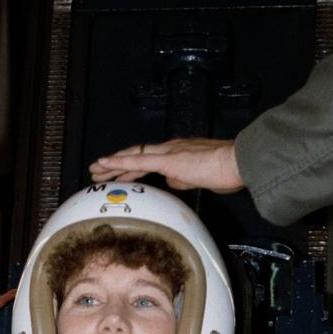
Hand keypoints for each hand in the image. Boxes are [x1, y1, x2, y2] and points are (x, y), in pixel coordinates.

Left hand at [89, 138, 243, 193]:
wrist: (236, 163)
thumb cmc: (225, 172)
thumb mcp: (199, 179)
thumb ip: (183, 180)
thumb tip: (171, 184)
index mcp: (177, 154)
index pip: (149, 160)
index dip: (131, 167)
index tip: (118, 174)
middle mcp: (170, 149)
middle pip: (136, 155)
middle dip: (116, 164)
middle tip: (98, 171)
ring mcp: (168, 152)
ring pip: (133, 156)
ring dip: (112, 164)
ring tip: (96, 170)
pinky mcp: (167, 160)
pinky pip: (138, 161)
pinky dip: (119, 162)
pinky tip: (105, 163)